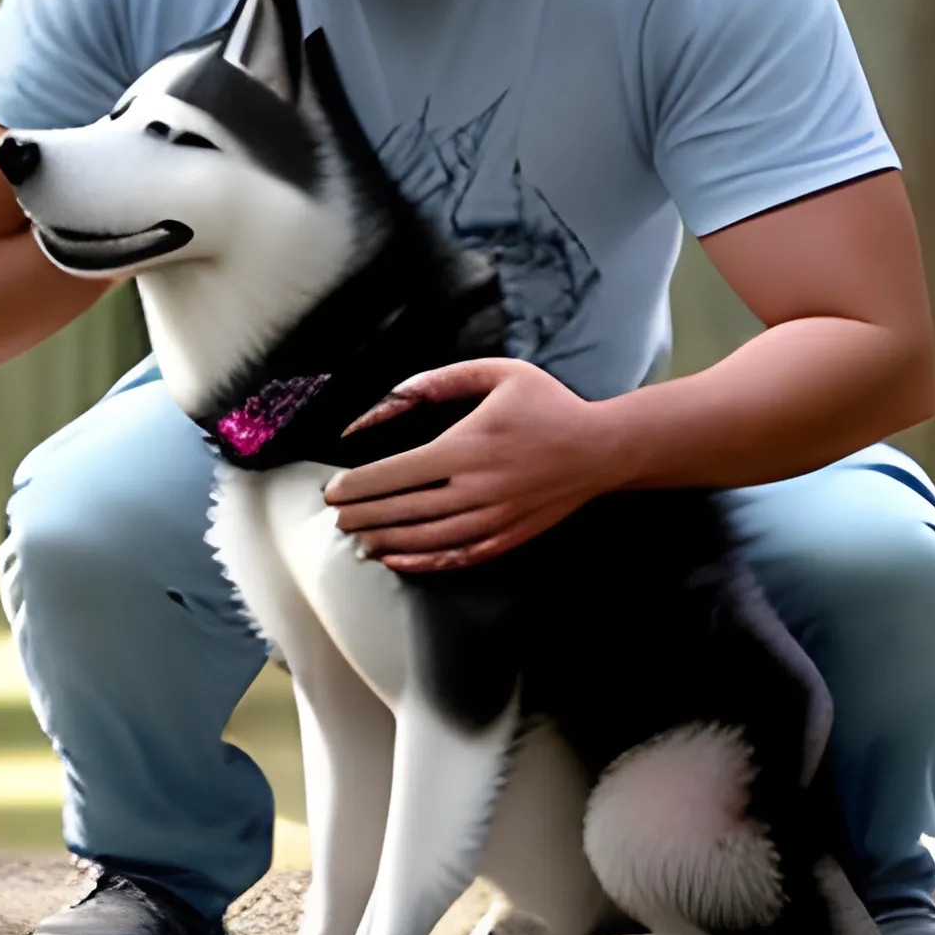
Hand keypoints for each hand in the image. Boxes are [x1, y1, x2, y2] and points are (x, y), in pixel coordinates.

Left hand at [322, 360, 618, 571]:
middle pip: (404, 510)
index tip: (333, 490)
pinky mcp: (507, 536)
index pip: (398, 473)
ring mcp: (493, 518)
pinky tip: (397, 558)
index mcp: (469, 446)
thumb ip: (442, 379)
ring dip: (385, 541)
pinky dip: (422, 561)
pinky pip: (456, 556)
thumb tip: (396, 393)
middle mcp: (477, 488)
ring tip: (357, 537)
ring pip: (425, 538)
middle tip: (335, 516)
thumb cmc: (547, 405)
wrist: (600, 448)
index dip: (359, 486)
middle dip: (362, 515)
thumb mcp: (497, 373)